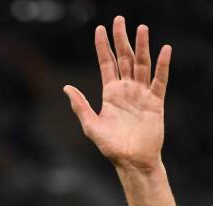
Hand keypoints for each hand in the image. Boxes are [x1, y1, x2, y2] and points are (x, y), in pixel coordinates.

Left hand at [64, 16, 170, 170]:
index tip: (100, 29)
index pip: (106, 64)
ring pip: (142, 65)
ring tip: (142, 28)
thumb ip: (80, 106)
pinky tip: (164, 50)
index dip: (103, 47)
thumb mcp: (91, 126)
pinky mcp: (155, 103)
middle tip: (119, 19)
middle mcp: (126, 91)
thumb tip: (66, 87)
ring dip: (142, 47)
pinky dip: (162, 66)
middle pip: (124, 59)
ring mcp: (141, 95)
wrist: (132, 162)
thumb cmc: (111, 147)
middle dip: (121, 39)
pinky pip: (160, 81)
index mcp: (110, 94)